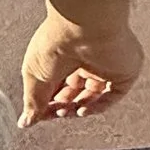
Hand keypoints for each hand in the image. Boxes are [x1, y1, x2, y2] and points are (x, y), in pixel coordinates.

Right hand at [18, 12, 143, 127]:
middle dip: (61, 107)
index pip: (58, 86)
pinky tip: (81, 110)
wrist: (83, 26)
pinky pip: (113, 95)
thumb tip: (25, 123)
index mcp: (65, 56)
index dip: (48, 103)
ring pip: (93, 97)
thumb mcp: (36, 76)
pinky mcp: (124, 71)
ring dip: (76, 109)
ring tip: (63, 112)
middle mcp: (87, 60)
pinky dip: (96, 107)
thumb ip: (33, 102)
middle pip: (75, 93)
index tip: (36, 116)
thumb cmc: (55, 44)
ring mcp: (107, 66)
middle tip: (51, 114)